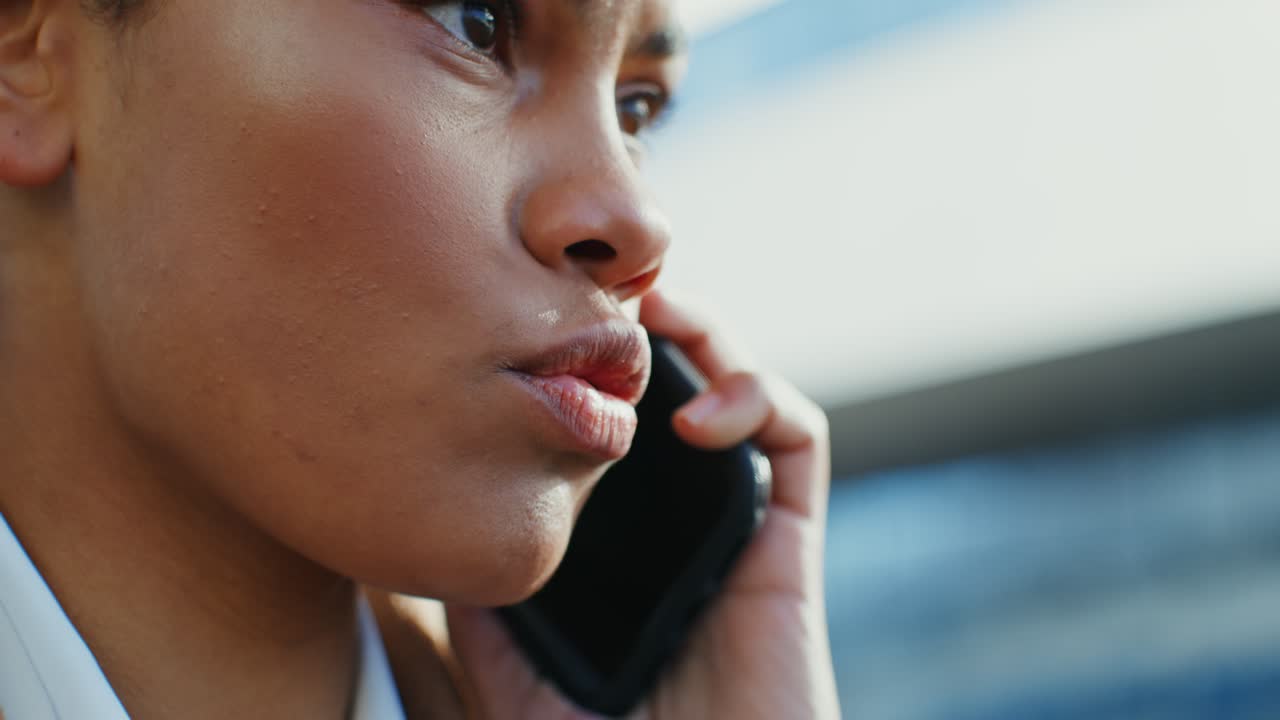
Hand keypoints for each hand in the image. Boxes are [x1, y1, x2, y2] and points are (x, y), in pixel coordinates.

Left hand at [443, 289, 840, 718]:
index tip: (526, 314)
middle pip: (671, 383)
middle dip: (642, 319)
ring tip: (651, 315)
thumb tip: (397, 529)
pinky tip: (701, 420)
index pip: (604, 417)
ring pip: (735, 386)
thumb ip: (463, 602)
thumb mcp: (498, 670)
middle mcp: (671, 512)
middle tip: (593, 282)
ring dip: (704, 333)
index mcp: (612, 531)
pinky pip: (798, 439)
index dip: (577, 357)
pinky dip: (759, 399)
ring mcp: (729, 517)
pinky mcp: (787, 538)